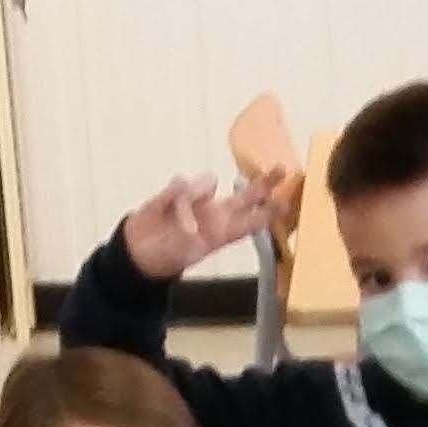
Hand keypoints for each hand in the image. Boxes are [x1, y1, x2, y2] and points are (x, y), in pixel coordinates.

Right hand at [120, 172, 276, 281]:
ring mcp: (198, 201)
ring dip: (195, 198)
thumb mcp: (187, 254)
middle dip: (263, 182)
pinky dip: (177, 197)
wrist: (141, 251)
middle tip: (280, 170)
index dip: (269, 211)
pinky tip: (168, 208)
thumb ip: (192, 235)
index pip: (252, 219)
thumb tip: (194, 221)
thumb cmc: (168, 256)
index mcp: (223, 232)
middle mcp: (215, 213)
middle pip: (246, 194)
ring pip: (207, 182)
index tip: (286, 203)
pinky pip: (182, 184)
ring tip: (183, 228)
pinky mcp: (177, 193)